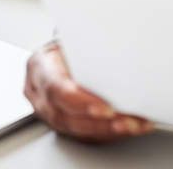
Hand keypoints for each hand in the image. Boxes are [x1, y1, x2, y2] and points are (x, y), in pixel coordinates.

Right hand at [24, 42, 152, 142]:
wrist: (66, 50)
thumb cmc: (73, 42)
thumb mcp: (76, 36)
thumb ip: (91, 48)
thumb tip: (123, 52)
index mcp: (40, 66)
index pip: (55, 89)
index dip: (81, 102)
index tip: (107, 108)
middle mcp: (38, 93)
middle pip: (65, 117)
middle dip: (99, 123)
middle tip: (127, 122)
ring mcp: (48, 112)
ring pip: (76, 131)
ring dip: (109, 131)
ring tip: (134, 126)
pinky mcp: (63, 125)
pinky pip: (86, 136)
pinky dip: (111, 134)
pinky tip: (131, 128)